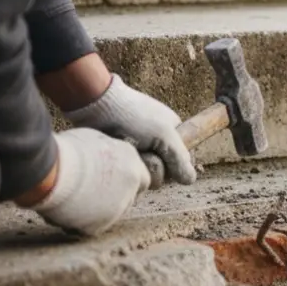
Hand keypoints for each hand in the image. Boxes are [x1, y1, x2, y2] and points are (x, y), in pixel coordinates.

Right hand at [28, 129, 150, 235]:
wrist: (50, 171)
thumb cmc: (64, 151)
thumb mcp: (91, 140)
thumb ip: (105, 152)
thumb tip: (102, 157)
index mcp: (130, 158)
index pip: (140, 176)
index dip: (125, 181)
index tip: (110, 182)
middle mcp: (131, 182)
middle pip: (129, 196)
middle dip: (112, 198)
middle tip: (88, 194)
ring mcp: (119, 205)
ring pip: (111, 213)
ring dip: (96, 209)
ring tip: (69, 199)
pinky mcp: (102, 224)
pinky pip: (91, 226)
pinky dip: (79, 222)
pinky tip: (62, 211)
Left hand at [64, 74, 197, 185]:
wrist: (95, 105)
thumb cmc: (132, 115)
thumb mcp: (164, 134)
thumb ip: (180, 158)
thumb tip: (191, 180)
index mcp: (172, 132)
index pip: (181, 162)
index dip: (173, 166)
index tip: (162, 157)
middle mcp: (156, 141)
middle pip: (162, 171)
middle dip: (152, 165)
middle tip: (142, 149)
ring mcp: (136, 147)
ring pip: (144, 172)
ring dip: (136, 164)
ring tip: (125, 149)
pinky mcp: (118, 153)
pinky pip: (126, 170)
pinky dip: (122, 165)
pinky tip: (114, 156)